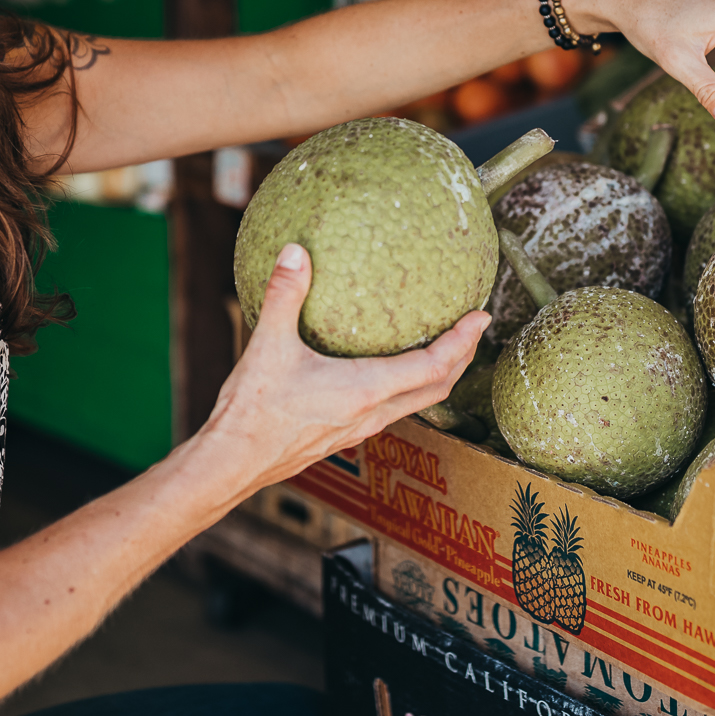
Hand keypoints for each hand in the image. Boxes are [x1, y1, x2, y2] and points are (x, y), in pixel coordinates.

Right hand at [192, 243, 486, 496]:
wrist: (233, 462)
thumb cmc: (253, 411)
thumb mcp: (268, 345)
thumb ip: (285, 295)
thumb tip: (296, 252)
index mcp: (365, 390)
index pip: (433, 366)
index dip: (462, 341)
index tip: (481, 317)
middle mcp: (372, 412)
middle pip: (437, 388)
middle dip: (463, 358)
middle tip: (475, 329)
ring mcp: (361, 427)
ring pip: (417, 401)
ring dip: (439, 374)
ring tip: (446, 347)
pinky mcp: (346, 433)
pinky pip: (393, 407)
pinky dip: (410, 385)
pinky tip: (391, 369)